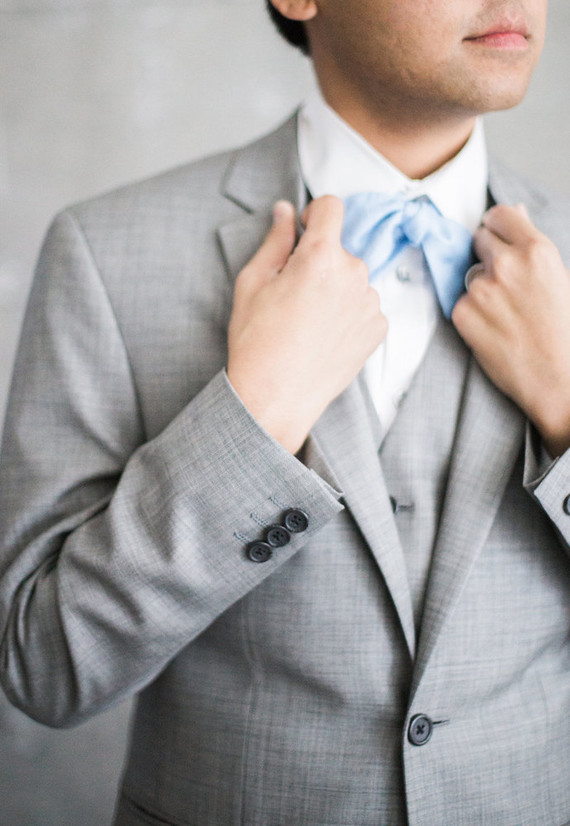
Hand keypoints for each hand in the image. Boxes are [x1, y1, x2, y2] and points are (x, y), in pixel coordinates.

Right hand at [227, 196, 386, 453]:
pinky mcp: (379, 328)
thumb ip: (275, 240)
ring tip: (309, 323)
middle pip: (340, 250)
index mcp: (321, 255)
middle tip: (294, 296)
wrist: (275, 398)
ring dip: (335, 290)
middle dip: (319, 263)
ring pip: (352, 280)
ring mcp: (371, 303)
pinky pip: (364, 307)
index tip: (304, 234)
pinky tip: (325, 337)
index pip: (331, 206)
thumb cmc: (257, 341)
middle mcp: (354, 273)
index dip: (315, 214)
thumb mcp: (253, 282)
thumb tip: (285, 211)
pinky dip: (348, 315)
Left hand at [452, 203, 569, 456]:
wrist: (558, 379)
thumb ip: (531, 245)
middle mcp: (506, 264)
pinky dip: (471, 313)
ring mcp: (481, 289)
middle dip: (488, 255)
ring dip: (480, 287)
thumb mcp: (558, 277)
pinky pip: (460, 301)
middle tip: (505, 284)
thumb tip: (515, 213)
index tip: (498, 238)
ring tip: (505, 313)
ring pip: (469, 274)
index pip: (499, 215)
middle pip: (479, 239)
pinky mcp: (462, 313)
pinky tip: (493, 329)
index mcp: (536, 250)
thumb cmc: (563, 332)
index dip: (497, 227)